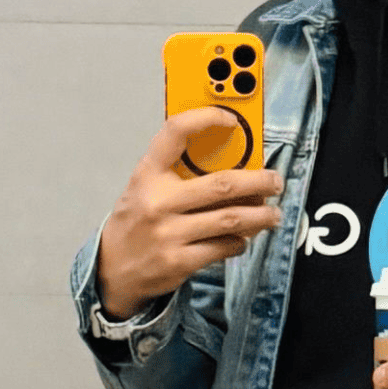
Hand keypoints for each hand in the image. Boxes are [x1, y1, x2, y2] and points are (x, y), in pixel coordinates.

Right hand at [96, 108, 282, 319]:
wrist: (112, 270)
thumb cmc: (136, 223)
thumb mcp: (145, 188)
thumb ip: (178, 173)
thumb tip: (234, 164)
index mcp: (147, 175)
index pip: (175, 133)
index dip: (206, 118)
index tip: (231, 119)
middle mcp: (157, 201)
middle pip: (222, 184)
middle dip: (259, 182)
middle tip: (275, 181)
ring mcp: (168, 233)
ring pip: (231, 219)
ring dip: (260, 216)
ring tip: (273, 215)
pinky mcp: (178, 261)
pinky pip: (223, 247)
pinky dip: (240, 242)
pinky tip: (243, 238)